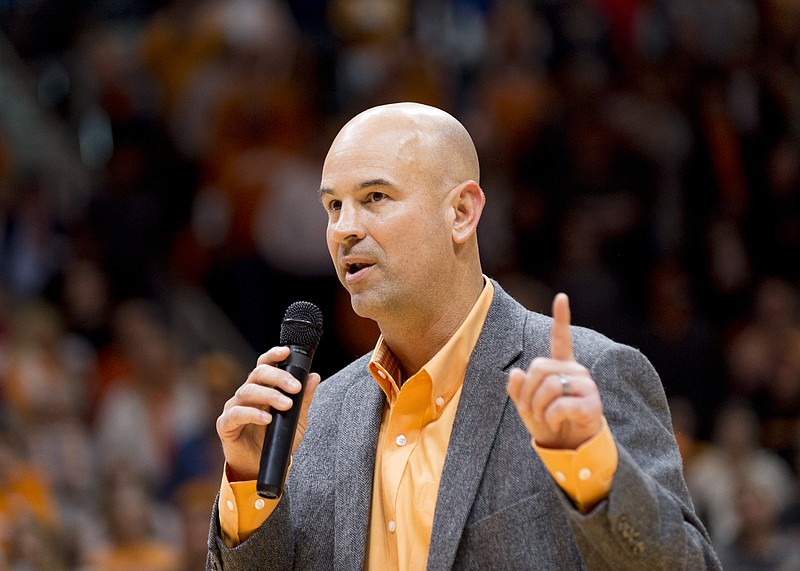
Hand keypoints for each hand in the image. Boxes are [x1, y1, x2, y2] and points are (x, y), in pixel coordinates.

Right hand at [216, 346, 320, 480]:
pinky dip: (252, 414)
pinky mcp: (225, 425)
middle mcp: (247, 394)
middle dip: (278, 377)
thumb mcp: (297, 420)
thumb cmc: (277, 440)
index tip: (286, 352)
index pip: (265, 365)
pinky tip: (267, 419)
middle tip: (295, 388)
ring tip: (286, 405)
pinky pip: (236, 414)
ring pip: (247, 391)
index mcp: (263, 388)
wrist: (261, 468)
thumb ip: (304, 399)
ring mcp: (234, 408)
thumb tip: (314, 377)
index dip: (273, 355)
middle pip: (257, 374)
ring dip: (269, 395)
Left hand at [507, 293, 602, 449]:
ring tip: (546, 418)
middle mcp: (577, 372)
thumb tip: (517, 373)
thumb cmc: (549, 424)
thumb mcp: (526, 407)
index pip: (561, 339)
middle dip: (528, 393)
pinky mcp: (593, 405)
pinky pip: (560, 406)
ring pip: (549, 386)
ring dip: (538, 408)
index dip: (561, 318)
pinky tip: (558, 422)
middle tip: (533, 410)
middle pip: (539, 368)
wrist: (570, 449)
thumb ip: (518, 390)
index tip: (561, 297)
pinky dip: (551, 418)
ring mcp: (587, 387)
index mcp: (561, 368)